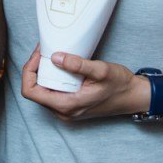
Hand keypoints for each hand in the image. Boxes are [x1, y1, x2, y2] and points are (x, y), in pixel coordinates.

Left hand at [20, 46, 144, 120]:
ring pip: (42, 90)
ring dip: (42, 72)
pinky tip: (58, 64)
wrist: (133, 96)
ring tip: (50, 54)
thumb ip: (77, 65)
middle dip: (35, 68)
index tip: (39, 54)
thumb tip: (55, 57)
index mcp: (66, 106)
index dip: (29, 70)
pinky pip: (52, 91)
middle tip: (44, 50)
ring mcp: (66, 110)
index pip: (30, 91)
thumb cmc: (120, 85)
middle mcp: (63, 111)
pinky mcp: (71, 105)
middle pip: (34, 90)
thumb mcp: (101, 71)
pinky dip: (51, 77)